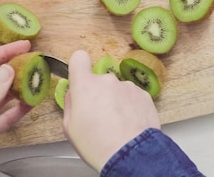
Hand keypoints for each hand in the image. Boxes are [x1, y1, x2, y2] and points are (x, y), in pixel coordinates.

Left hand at [0, 40, 32, 176]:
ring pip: (3, 95)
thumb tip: (8, 70)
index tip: (22, 46)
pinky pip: (7, 114)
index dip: (3, 52)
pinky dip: (19, 109)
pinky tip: (31, 102)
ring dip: (19, 88)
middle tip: (33, 62)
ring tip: (35, 80)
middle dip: (14, 69)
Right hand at [62, 50, 160, 170]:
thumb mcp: (70, 128)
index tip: (80, 78)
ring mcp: (128, 86)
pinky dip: (131, 108)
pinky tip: (130, 125)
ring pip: (117, 90)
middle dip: (99, 94)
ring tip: (118, 125)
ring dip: (116, 102)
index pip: (79, 58)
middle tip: (100, 117)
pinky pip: (132, 97)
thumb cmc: (96, 144)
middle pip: (99, 80)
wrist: (131, 155)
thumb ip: (71, 104)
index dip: (79, 66)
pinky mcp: (144, 95)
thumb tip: (75, 94)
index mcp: (85, 85)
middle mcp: (107, 80)